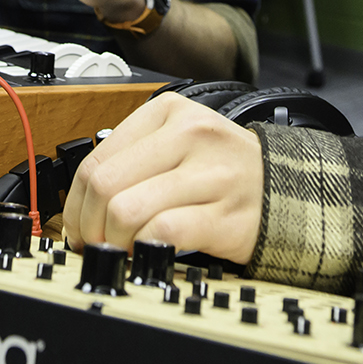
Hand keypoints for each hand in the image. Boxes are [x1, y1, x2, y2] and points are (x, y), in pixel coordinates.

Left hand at [63, 93, 263, 263]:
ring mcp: (212, 175)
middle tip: (96, 242)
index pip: (97, 160)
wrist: (287, 189)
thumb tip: (81, 199)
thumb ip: (133, 157)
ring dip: (114, 241)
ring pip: (126, 211)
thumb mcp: (178, 141)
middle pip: (106, 186)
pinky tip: (148, 252)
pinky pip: (162, 233)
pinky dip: (144, 248)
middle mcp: (192, 135)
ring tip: (122, 247)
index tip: (79, 224)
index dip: (76, 202)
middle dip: (90, 225)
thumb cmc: (223, 170)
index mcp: (170, 111)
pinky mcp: (226, 215)